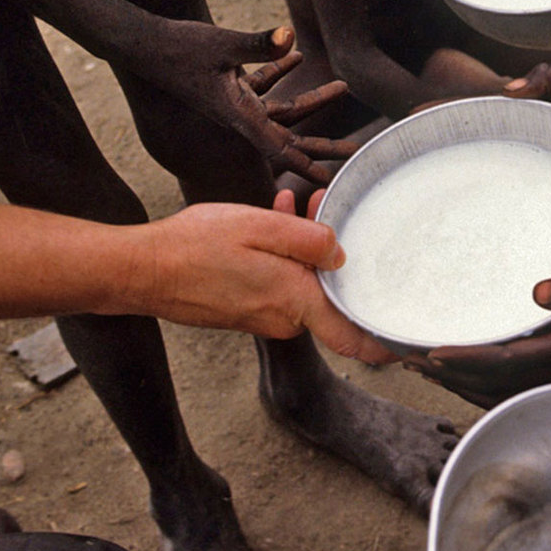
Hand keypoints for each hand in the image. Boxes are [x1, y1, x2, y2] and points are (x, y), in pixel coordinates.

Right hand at [134, 190, 393, 364]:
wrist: (140, 271)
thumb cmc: (195, 247)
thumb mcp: (261, 227)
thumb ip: (309, 240)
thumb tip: (341, 254)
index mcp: (294, 301)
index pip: (351, 336)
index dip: (383, 344)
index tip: (410, 346)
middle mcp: (282, 318)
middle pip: (327, 293)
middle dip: (333, 255)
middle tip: (325, 210)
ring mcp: (262, 317)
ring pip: (301, 282)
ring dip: (302, 247)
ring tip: (293, 203)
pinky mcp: (245, 310)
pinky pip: (278, 282)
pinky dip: (281, 255)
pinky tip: (274, 217)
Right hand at [142, 21, 357, 183]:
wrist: (139, 45)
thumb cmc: (177, 47)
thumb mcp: (220, 44)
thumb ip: (257, 44)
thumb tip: (289, 36)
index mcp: (239, 115)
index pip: (279, 148)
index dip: (306, 166)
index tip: (330, 183)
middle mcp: (240, 116)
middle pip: (290, 138)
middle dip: (322, 145)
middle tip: (356, 150)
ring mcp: (234, 104)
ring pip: (282, 109)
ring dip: (313, 101)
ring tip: (343, 86)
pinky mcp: (226, 88)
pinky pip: (263, 88)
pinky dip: (281, 73)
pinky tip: (297, 56)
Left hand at [403, 270, 550, 407]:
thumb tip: (536, 292)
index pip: (500, 362)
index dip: (461, 360)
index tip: (427, 354)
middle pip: (486, 382)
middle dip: (444, 372)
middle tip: (402, 356)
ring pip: (491, 388)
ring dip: (454, 379)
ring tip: (419, 364)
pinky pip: (504, 384)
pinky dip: (475, 380)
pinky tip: (459, 368)